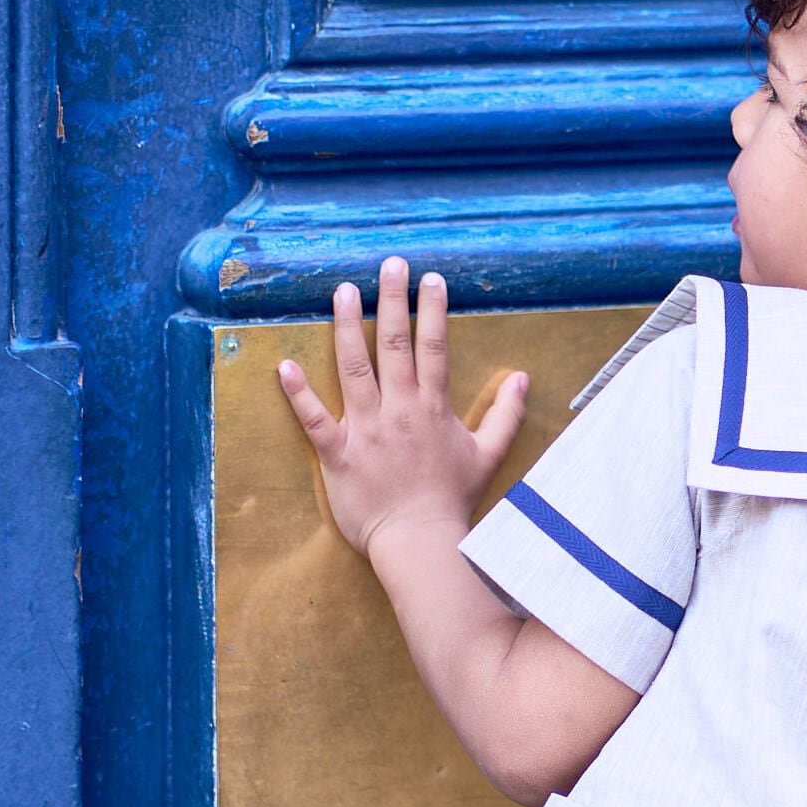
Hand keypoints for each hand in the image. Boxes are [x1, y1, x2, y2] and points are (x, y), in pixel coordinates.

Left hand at [278, 257, 528, 559]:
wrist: (421, 542)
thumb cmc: (452, 501)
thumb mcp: (488, 456)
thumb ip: (505, 415)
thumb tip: (522, 380)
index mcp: (433, 408)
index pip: (434, 348)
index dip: (433, 310)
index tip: (432, 278)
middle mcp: (399, 409)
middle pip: (393, 344)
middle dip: (392, 300)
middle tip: (390, 264)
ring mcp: (366, 429)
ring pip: (353, 367)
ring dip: (345, 326)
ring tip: (341, 290)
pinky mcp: (338, 453)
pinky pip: (313, 418)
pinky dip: (297, 393)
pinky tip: (284, 365)